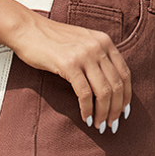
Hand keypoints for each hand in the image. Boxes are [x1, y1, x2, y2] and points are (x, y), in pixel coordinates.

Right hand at [8, 13, 131, 132]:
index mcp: (105, 42)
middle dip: (116, 110)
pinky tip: (86, 118)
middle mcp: (98, 47)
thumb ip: (97, 58)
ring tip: (100, 126)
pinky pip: (84, 94)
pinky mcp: (69, 64)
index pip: (124, 74)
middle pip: (117, 86)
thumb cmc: (53, 41)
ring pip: (103, 92)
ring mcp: (84, 55)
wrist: (27, 29)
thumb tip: (109, 86)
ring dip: (103, 114)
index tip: (124, 113)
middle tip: (112, 125)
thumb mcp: (82, 43)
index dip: (126, 97)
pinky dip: (87, 110)